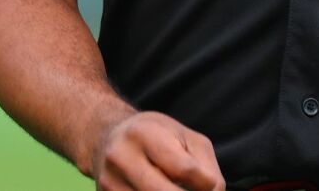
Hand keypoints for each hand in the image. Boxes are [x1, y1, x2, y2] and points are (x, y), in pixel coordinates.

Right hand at [91, 111, 225, 190]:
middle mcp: (121, 157)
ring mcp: (110, 182)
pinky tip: (162, 189)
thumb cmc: (156, 137)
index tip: (210, 185)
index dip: (205, 184)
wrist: (108, 139)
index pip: (184, 169)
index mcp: (144, 133)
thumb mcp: (186, 138)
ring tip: (178, 187)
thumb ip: (206, 167)